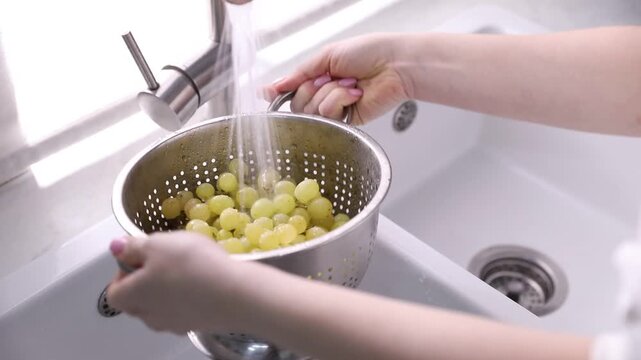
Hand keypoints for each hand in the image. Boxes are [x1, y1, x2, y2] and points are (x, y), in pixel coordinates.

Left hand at [107, 232, 247, 333]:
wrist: (234, 294)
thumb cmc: (190, 265)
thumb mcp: (158, 244)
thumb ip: (133, 246)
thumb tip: (116, 248)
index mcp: (132, 296)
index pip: (114, 290)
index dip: (123, 272)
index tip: (143, 255)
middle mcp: (148, 316)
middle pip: (137, 300)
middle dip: (146, 281)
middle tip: (167, 260)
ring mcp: (174, 325)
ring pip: (162, 306)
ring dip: (169, 289)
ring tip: (190, 269)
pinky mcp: (197, 325)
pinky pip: (185, 310)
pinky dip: (189, 297)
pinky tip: (206, 281)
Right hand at [266, 33, 411, 124]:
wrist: (394, 65)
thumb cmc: (368, 53)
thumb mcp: (327, 55)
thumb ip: (299, 73)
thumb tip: (275, 87)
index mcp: (319, 78)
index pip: (291, 91)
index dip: (281, 93)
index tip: (268, 94)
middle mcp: (325, 95)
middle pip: (298, 105)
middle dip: (311, 89)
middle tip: (329, 78)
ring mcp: (336, 110)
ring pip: (312, 111)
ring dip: (330, 92)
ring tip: (349, 83)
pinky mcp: (347, 121)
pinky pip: (329, 115)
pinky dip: (339, 100)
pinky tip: (355, 93)